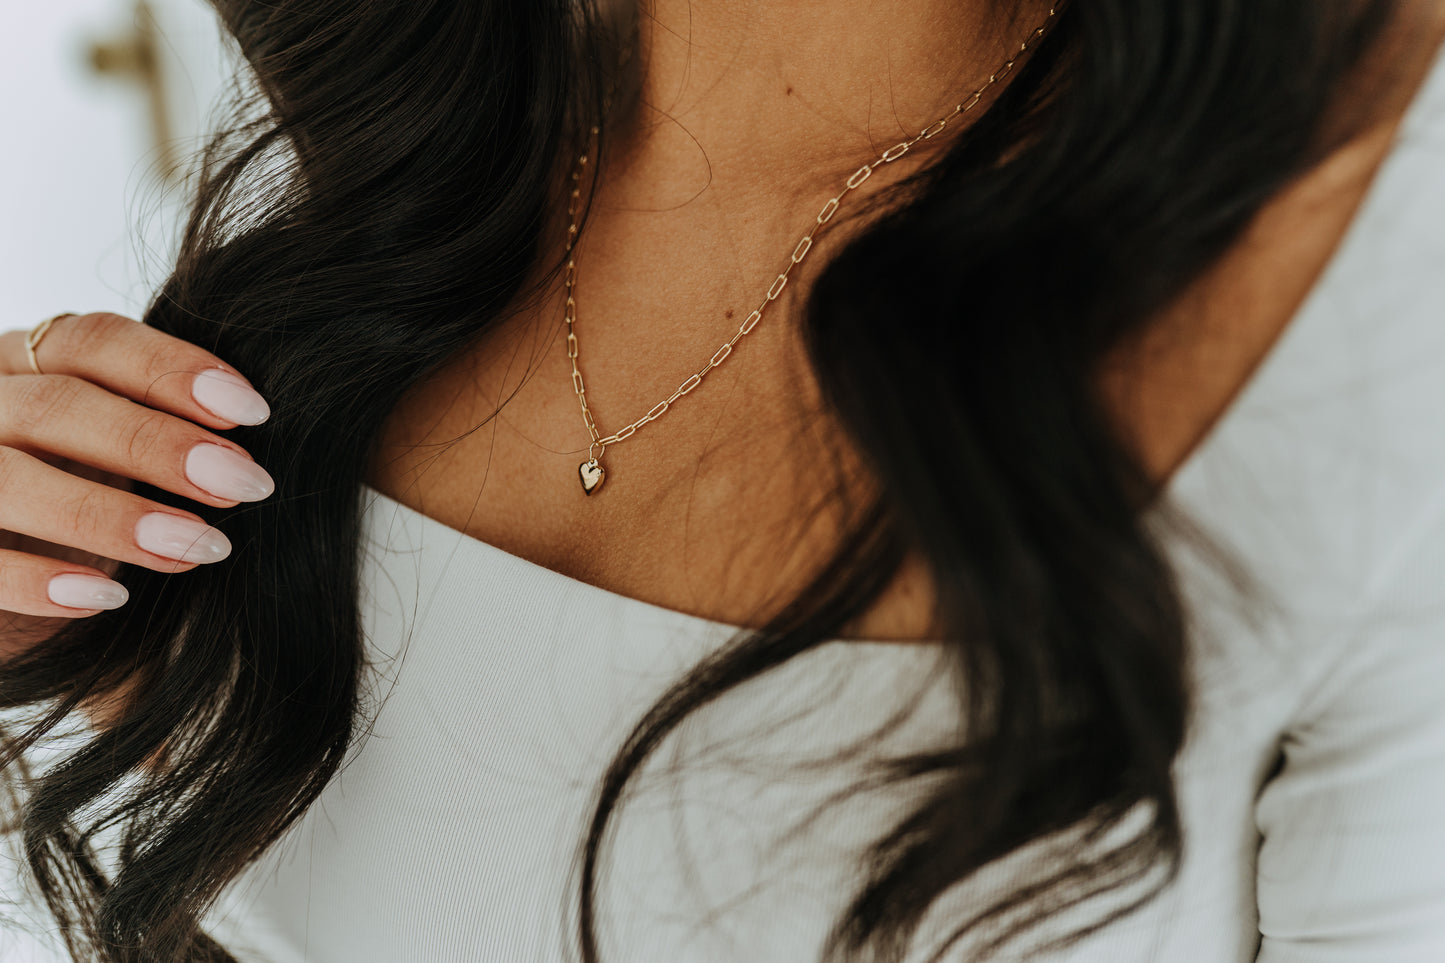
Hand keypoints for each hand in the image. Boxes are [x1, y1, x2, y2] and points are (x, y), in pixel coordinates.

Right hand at [0, 312, 273, 650]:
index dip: (172, 369)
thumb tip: (254, 459)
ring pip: (10, 478)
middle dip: (160, 445)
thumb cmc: (81, 507)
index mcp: (27, 364)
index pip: (92, 340)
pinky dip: (38, 579)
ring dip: (113, 516)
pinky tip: (107, 596)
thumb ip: (168, 437)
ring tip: (200, 546)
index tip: (252, 412)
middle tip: (246, 484)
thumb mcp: (120, 457)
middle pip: (58, 406)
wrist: (11, 587)